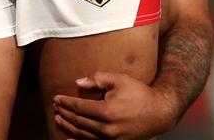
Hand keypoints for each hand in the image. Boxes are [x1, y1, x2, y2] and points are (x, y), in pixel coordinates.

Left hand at [52, 72, 178, 139]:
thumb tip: (78, 83)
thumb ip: (98, 79)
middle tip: (55, 107)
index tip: (56, 98)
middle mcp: (107, 129)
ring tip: (58, 119)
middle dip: (65, 114)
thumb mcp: (120, 80)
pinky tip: (68, 138)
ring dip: (68, 127)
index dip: (66, 103)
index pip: (79, 108)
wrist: (158, 113)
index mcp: (107, 111)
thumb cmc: (139, 93)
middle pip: (79, 122)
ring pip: (82, 134)